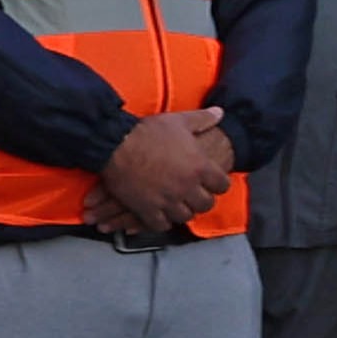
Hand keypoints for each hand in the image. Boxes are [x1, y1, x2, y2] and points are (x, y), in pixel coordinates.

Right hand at [98, 111, 230, 235]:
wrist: (114, 142)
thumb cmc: (146, 132)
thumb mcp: (178, 121)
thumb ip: (202, 119)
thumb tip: (219, 113)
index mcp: (199, 167)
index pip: (222, 185)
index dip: (217, 183)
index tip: (212, 182)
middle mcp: (187, 187)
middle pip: (205, 204)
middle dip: (201, 200)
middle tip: (195, 196)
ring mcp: (167, 200)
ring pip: (184, 216)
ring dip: (182, 210)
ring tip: (178, 204)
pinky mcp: (147, 209)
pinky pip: (161, 225)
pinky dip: (162, 221)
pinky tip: (161, 215)